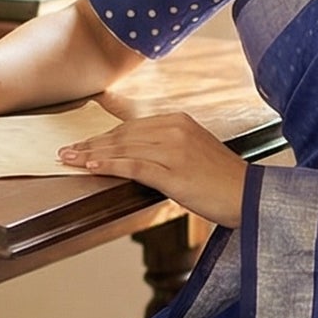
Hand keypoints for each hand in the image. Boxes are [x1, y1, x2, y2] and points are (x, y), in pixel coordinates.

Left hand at [58, 110, 248, 228]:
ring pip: (123, 149)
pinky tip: (92, 168)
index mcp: (178, 121)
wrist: (251, 196)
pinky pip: (134, 166)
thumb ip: (167, 147)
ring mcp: (174, 150)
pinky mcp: (173, 172)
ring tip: (70, 161)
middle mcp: (174, 130)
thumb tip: (135, 155)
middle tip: (66, 153)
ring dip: (92, 156)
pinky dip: (110, 166)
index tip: (83, 145)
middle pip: (122, 136)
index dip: (103, 137)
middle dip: (90, 145)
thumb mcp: (194, 152)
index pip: (130, 127)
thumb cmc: (223, 180)